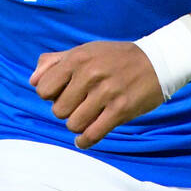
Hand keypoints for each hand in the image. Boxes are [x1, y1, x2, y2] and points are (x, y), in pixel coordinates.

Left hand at [30, 40, 164, 148]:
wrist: (157, 61)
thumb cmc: (116, 57)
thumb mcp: (85, 50)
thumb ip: (55, 62)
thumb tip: (32, 81)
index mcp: (77, 58)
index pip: (43, 89)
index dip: (50, 95)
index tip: (63, 94)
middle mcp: (89, 74)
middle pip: (58, 110)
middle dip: (66, 111)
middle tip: (79, 106)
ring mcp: (106, 93)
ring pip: (74, 124)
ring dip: (78, 125)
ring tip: (87, 117)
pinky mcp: (121, 110)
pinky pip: (93, 134)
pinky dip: (85, 140)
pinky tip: (85, 138)